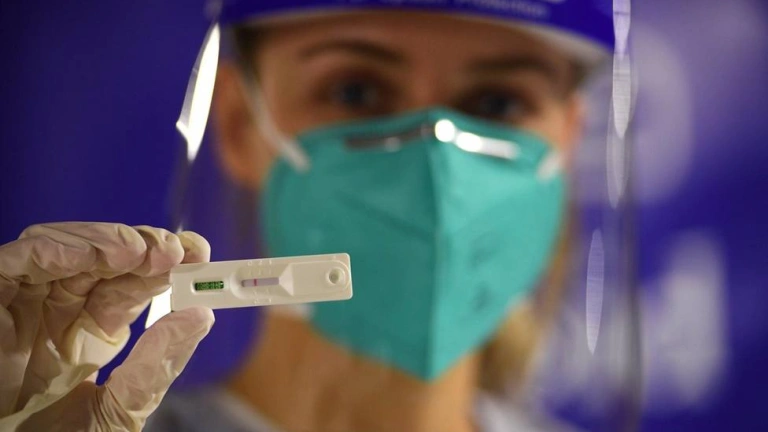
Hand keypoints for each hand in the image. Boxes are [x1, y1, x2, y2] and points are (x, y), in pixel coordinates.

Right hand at [0, 222, 214, 430]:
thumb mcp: (118, 410)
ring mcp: (24, 305)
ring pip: (66, 248)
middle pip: (105, 260)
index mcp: (91, 332)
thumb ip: (155, 366)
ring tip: (142, 253)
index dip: (166, 265)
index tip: (199, 256)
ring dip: (108, 242)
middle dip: (145, 248)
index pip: (134, 284)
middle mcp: (59, 311)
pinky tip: (94, 256)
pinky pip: (19, 262)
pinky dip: (56, 249)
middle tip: (178, 251)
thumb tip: (202, 316)